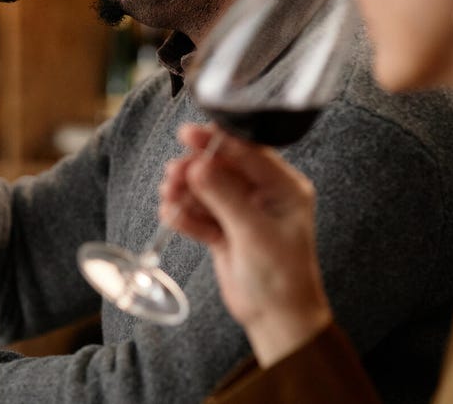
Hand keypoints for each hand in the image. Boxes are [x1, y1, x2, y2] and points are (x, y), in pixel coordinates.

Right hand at [160, 124, 333, 366]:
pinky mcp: (225, 231)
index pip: (248, 153)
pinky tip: (172, 215)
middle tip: (173, 173)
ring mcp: (242, 213)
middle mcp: (264, 196)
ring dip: (186, 192)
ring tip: (168, 195)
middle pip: (223, 169)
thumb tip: (198, 166)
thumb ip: (225, 197)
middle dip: (196, 170)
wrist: (276, 319)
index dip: (218, 141)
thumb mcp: (253, 232)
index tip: (189, 134)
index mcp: (284, 188)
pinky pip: (201, 214)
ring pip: (207, 191)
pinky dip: (186, 214)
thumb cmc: (281, 277)